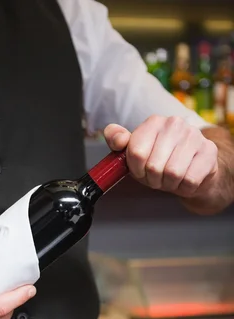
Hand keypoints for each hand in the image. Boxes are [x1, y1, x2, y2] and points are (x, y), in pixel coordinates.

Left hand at [104, 116, 219, 210]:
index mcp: (154, 122)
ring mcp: (194, 136)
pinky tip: (185, 180)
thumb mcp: (134, 152)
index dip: (136, 170)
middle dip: (153, 179)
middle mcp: (175, 124)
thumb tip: (118, 140)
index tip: (141, 171)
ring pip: (173, 174)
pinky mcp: (209, 151)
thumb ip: (117, 141)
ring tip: (171, 179)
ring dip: (169, 184)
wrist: (192, 168)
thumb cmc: (160, 161)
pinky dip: (184, 188)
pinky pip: (189, 181)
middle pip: (154, 166)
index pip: (136, 152)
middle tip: (158, 177)